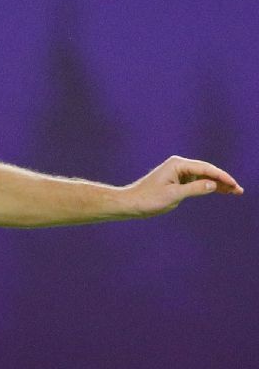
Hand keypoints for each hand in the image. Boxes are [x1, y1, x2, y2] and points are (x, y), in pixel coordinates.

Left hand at [122, 155, 243, 216]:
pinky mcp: (176, 179)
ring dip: (217, 184)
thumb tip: (213, 184)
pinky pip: (196, 181)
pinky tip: (218, 191)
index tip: (235, 186)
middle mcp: (178, 165)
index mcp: (177, 164)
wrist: (130, 203)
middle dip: (223, 180)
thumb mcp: (173, 195)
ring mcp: (177, 171)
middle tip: (239, 190)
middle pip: (207, 171)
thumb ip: (194, 189)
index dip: (222, 177)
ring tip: (233, 192)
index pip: (206, 169)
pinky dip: (207, 186)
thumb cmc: (148, 199)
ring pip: (203, 176)